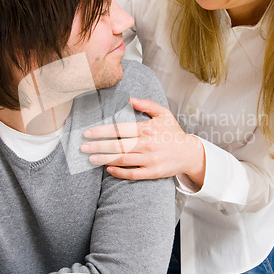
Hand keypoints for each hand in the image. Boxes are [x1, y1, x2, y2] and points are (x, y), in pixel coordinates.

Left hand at [81, 98, 204, 185]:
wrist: (190, 153)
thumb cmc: (173, 133)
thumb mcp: (164, 114)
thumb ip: (147, 105)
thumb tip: (129, 99)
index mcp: (147, 129)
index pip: (120, 129)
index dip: (102, 131)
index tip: (88, 133)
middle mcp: (147, 144)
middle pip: (117, 145)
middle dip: (98, 146)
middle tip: (83, 147)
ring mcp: (150, 160)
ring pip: (122, 160)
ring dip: (104, 159)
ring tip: (91, 158)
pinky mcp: (152, 173)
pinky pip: (132, 174)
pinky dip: (119, 172)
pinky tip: (108, 169)